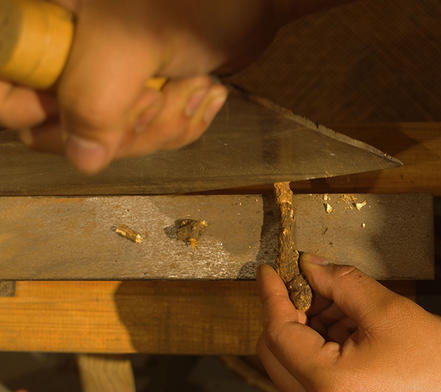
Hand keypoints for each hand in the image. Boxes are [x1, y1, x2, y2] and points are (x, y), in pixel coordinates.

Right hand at [0, 0, 283, 172]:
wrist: (249, 1)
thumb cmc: (194, 1)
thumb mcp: (135, 39)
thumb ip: (96, 96)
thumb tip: (84, 160)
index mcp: (40, 22)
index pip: (2, 85)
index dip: (31, 110)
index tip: (92, 112)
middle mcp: (59, 52)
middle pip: (52, 127)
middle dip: (123, 126)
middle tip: (160, 93)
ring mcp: (95, 79)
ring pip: (104, 140)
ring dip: (161, 125)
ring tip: (194, 85)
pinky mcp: (129, 98)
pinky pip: (139, 138)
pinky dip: (176, 125)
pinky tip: (200, 93)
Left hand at [257, 254, 440, 391]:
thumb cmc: (440, 364)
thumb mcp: (387, 311)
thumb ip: (340, 283)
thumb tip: (309, 265)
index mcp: (326, 384)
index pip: (278, 333)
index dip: (272, 297)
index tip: (268, 271)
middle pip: (276, 352)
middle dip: (289, 313)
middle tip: (311, 287)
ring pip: (293, 364)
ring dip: (307, 329)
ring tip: (339, 304)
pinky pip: (312, 376)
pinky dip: (320, 347)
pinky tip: (347, 326)